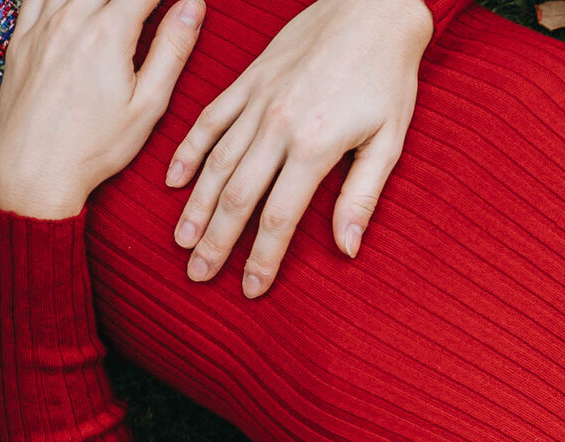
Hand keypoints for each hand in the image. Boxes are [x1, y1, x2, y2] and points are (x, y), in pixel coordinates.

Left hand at [0, 0, 204, 220]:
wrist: (35, 168)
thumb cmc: (96, 145)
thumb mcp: (149, 104)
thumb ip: (172, 49)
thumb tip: (193, 6)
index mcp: (108, 34)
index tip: (182, 0)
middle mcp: (70, 20)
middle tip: (149, 8)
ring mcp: (40, 26)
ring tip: (116, 10)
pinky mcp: (20, 38)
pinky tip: (74, 5)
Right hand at [166, 0, 431, 295]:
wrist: (371, 10)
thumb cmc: (388, 79)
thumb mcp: (390, 142)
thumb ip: (362, 196)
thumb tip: (347, 249)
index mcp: (316, 146)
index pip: (279, 217)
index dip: (262, 258)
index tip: (250, 290)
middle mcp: (277, 125)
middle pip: (238, 197)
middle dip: (217, 242)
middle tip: (198, 276)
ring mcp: (256, 101)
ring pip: (215, 162)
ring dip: (196, 206)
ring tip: (181, 241)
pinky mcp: (246, 80)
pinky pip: (208, 120)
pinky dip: (188, 152)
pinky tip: (174, 182)